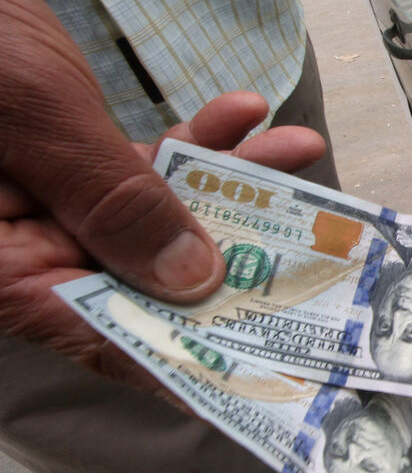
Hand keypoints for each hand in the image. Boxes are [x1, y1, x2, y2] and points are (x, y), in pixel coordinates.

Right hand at [0, 0, 323, 397]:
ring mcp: (39, 207)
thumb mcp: (28, 115)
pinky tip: (241, 108)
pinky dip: (189, 140)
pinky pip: (135, 165)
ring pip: (153, 215)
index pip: (108, 337)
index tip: (278, 364)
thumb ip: (109, 197)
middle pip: (146, 280)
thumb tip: (191, 279)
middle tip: (319, 248)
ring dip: (232, 182)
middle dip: (239, 256)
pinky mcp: (53, 160)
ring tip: (298, 148)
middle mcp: (21, 250)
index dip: (197, 355)